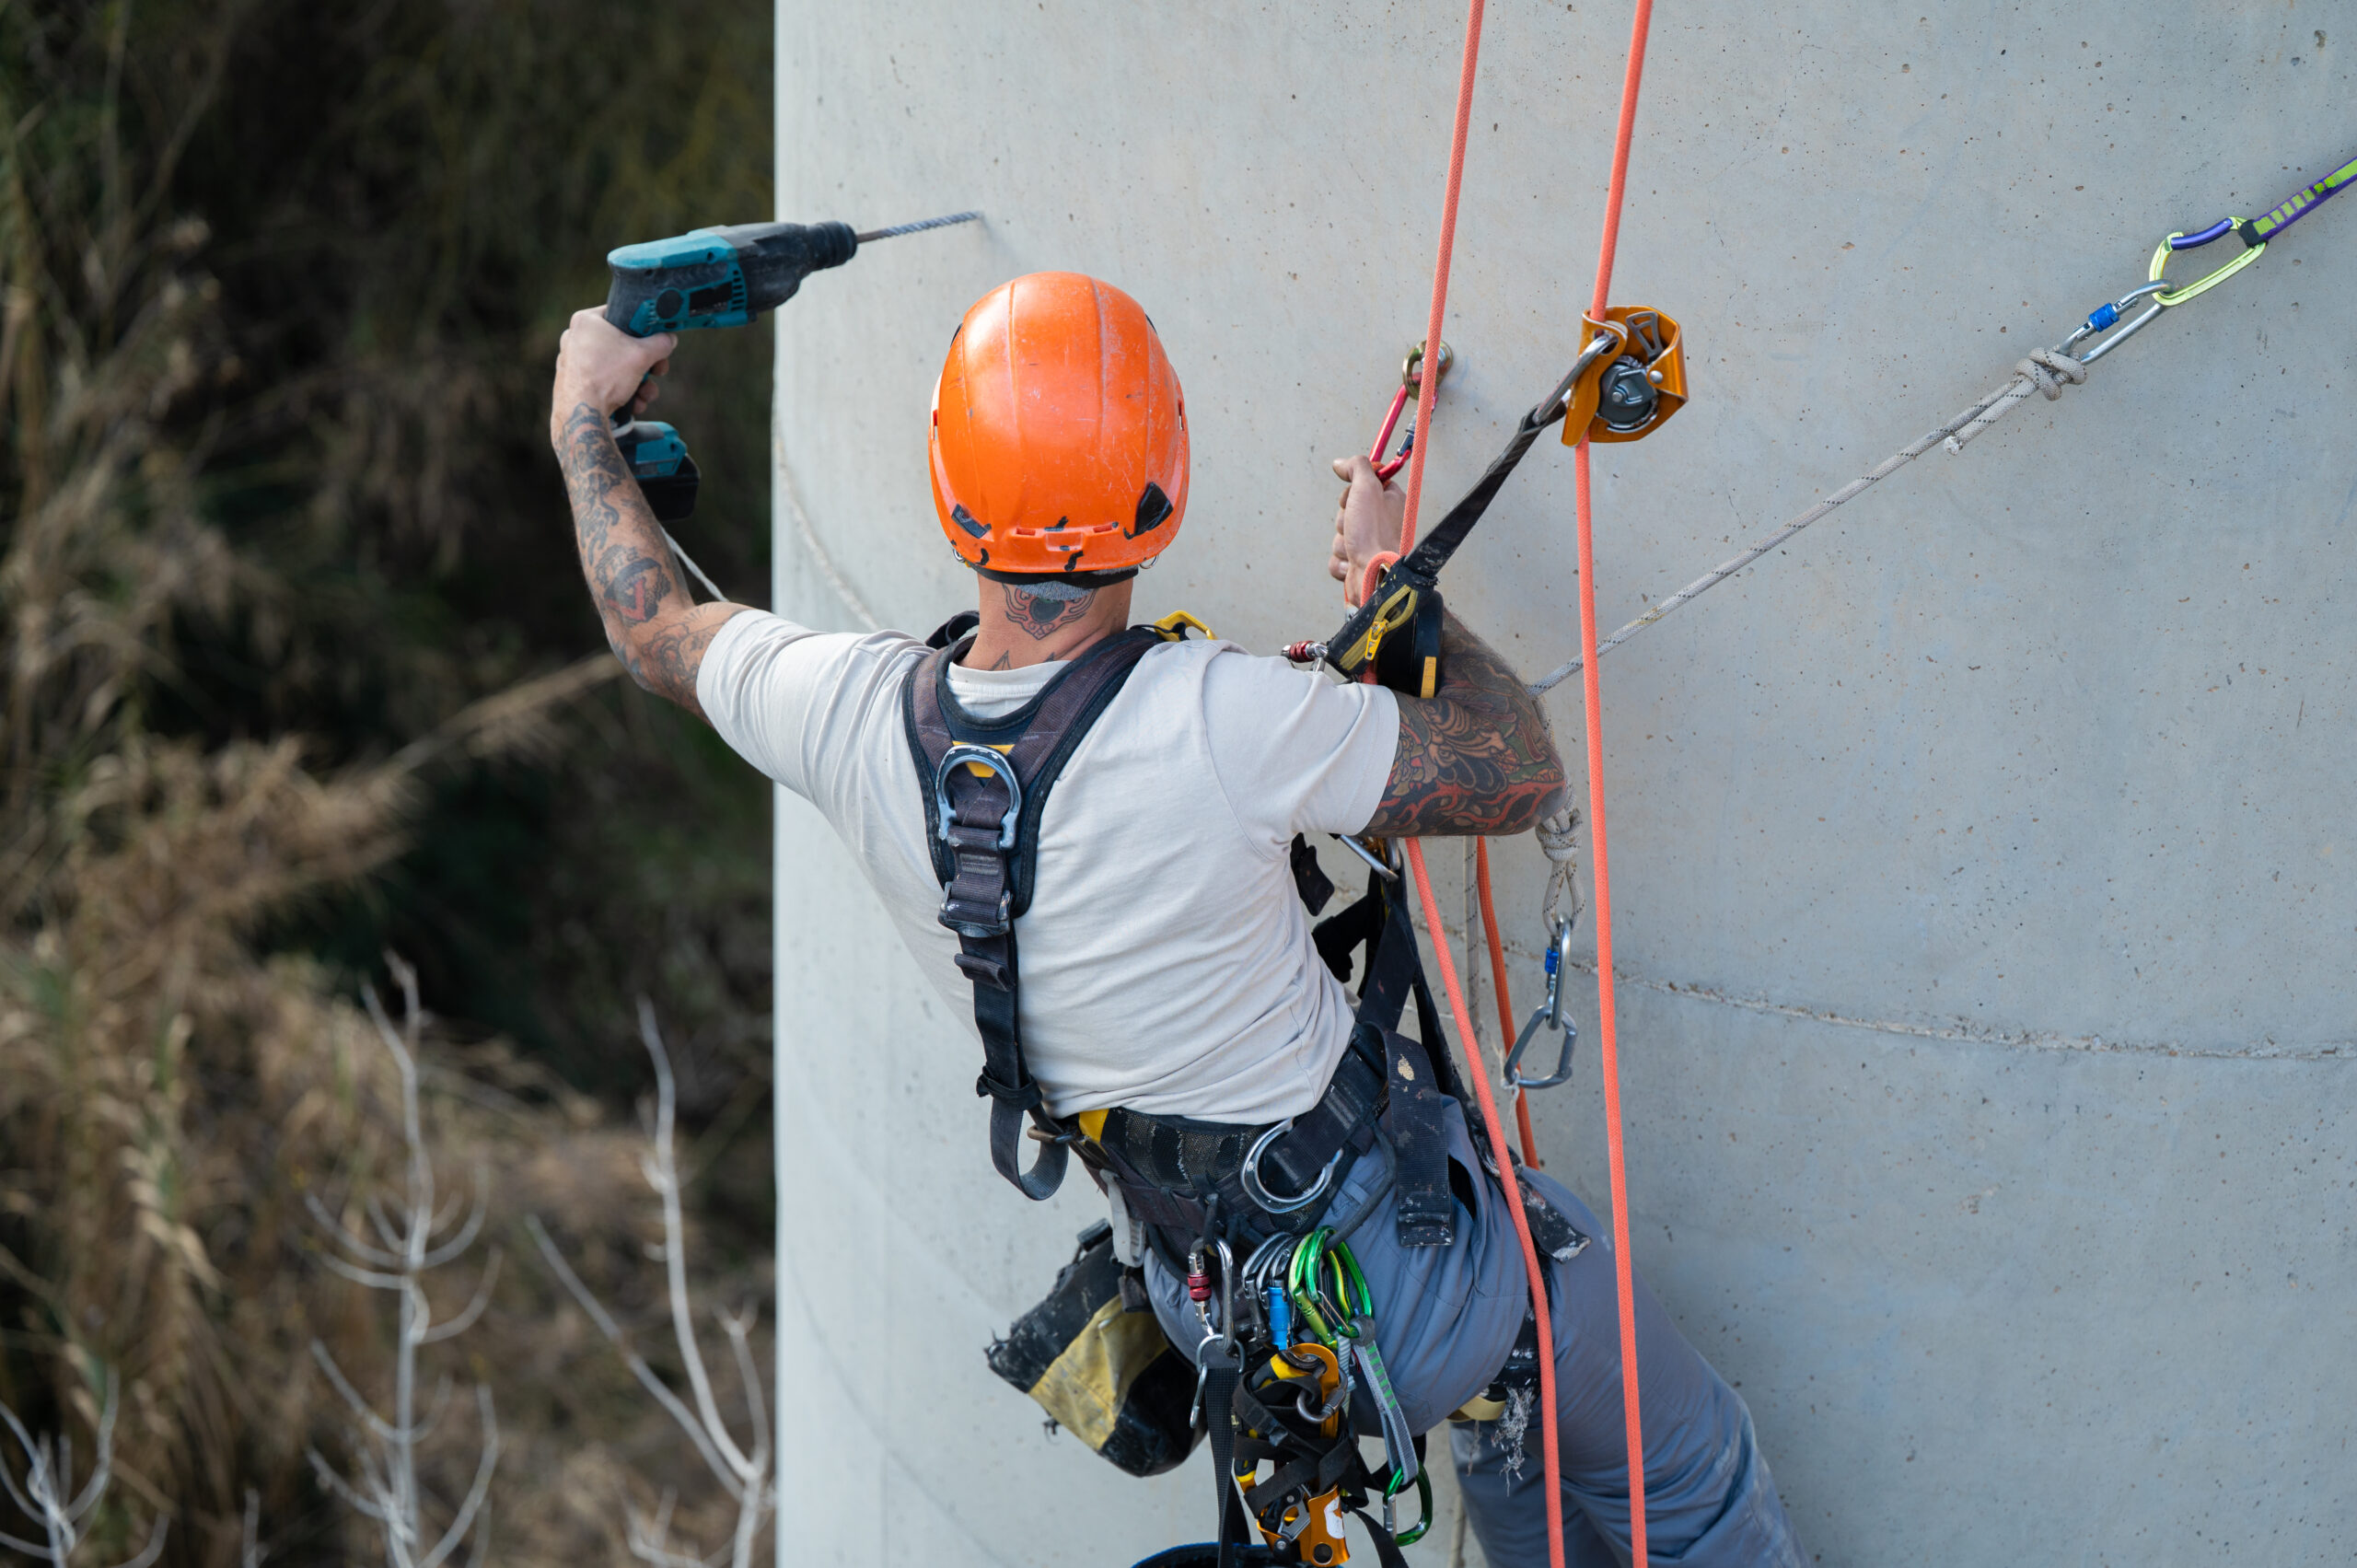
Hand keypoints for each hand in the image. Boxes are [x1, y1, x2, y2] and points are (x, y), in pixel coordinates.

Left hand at [550, 307, 675, 446]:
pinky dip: (619, 390)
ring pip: (614, 366)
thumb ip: (660, 343)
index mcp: (586, 321)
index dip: (643, 328)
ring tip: (645, 395)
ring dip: (637, 382)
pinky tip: (631, 403)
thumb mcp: (643, 355)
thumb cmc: (606, 377)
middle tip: (657, 371)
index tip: (655, 340)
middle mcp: (575, 337)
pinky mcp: (573, 380)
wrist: (583, 414)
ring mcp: (572, 359)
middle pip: (621, 344)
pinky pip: (603, 380)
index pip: (621, 315)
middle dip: (644, 364)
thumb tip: (668, 339)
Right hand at [1327, 454, 1405, 606]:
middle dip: (1345, 519)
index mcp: (1390, 501)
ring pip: (1340, 534)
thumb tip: (1341, 462)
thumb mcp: (1367, 488)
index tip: (1357, 496)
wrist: (1376, 574)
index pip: (1364, 485)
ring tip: (1356, 548)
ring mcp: (1370, 544)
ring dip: (1342, 542)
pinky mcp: (1359, 565)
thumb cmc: (1376, 534)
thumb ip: (1357, 467)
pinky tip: (1353, 564)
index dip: (1354, 490)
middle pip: (1347, 510)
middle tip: (1357, 525)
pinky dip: (1341, 561)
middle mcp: (1383, 522)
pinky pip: (1338, 557)